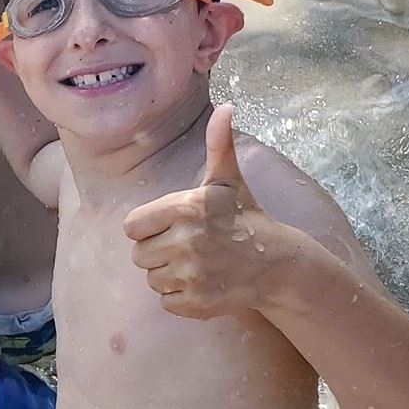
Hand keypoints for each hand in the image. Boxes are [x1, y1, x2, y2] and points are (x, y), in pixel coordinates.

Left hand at [124, 104, 306, 318]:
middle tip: (187, 247)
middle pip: (138, 255)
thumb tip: (227, 107)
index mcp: (184, 208)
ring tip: (196, 264)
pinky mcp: (196, 302)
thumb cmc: (245, 217)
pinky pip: (166, 301)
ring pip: (151, 279)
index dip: (149, 227)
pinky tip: (202, 283)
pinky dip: (179, 296)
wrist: (276, 263)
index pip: (132, 226)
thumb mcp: (229, 180)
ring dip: (168, 274)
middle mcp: (185, 240)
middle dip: (158, 252)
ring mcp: (191, 274)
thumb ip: (219, 144)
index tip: (171, 226)